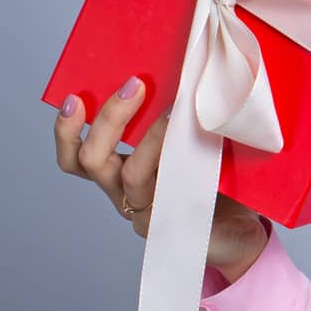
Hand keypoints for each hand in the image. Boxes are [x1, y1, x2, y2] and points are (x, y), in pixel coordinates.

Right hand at [53, 74, 267, 281]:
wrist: (244, 235)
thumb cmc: (217, 186)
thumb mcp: (191, 147)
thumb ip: (178, 122)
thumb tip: (185, 74)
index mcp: (122, 174)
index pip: (77, 157)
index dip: (67, 130)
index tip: (74, 97)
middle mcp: (126, 194)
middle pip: (92, 161)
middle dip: (109, 118)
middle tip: (135, 85)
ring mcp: (147, 212)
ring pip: (130, 175)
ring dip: (150, 138)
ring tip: (174, 112)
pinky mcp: (172, 226)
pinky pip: (166, 194)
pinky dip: (178, 166)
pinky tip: (195, 145)